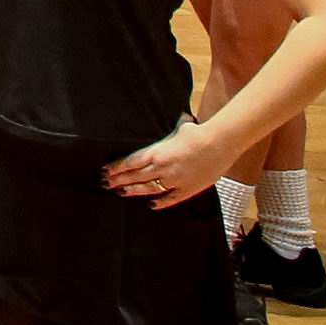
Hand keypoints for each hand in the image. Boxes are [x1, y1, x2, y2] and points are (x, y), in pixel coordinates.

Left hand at [102, 121, 224, 207]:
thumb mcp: (176, 128)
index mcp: (156, 153)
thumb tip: (172, 119)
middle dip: (119, 180)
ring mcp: (174, 181)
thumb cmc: (197, 132)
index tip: (106, 171)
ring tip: (121, 193)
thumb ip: (167, 131)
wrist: (219, 143)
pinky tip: (151, 205)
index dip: (117, 167)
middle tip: (106, 184)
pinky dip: (160, 203)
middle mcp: (161, 169)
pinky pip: (170, 199)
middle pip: (135, 176)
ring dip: (134, 191)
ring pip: (149, 189)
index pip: (130, 162)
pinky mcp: (188, 189)